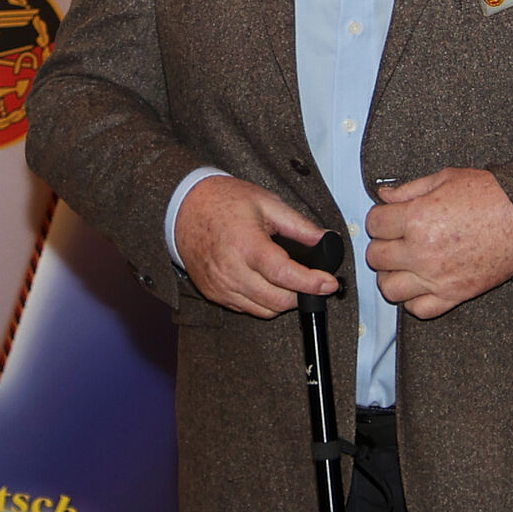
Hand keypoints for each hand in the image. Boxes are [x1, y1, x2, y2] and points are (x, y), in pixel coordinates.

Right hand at [174, 175, 336, 318]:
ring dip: (282, 301)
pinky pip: (246, 308)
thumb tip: (325, 240)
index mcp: (247, 245)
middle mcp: (232, 270)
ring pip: (264, 310)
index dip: (313, 283)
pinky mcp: (213, 293)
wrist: (183, 206)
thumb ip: (299, 225)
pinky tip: (264, 282)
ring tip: (287, 280)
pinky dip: (261, 301)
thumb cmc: (222, 200)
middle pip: (278, 301)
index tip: (329, 283)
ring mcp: (220, 286)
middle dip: (301, 294)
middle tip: (311, 280)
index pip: (286, 275)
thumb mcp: (266, 202)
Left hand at [364, 168, 512, 318]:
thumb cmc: (490, 196)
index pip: (374, 224)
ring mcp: (437, 277)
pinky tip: (419, 283)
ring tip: (403, 263)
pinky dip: (413, 300)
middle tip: (395, 239)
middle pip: (376, 257)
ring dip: (391, 275)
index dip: (379, 218)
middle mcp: (422, 251)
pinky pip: (418, 309)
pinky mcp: (454, 295)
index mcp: (417, 218)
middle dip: (382, 245)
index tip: (388, 218)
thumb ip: (408, 189)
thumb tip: (383, 196)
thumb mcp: (445, 179)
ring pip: (389, 288)